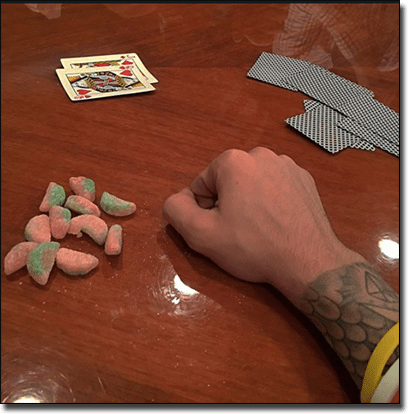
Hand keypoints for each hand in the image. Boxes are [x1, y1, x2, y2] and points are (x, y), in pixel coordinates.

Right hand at [163, 147, 364, 306]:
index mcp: (234, 160)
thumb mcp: (201, 234)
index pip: (202, 184)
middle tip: (239, 232)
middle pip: (228, 182)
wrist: (308, 262)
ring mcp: (288, 165)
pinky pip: (275, 187)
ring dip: (249, 202)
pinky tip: (278, 224)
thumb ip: (176, 210)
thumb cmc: (252, 247)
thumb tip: (177, 199)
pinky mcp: (306, 179)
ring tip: (260, 230)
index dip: (205, 210)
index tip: (220, 229)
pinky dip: (271, 202)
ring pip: (252, 184)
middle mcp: (262, 154)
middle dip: (227, 204)